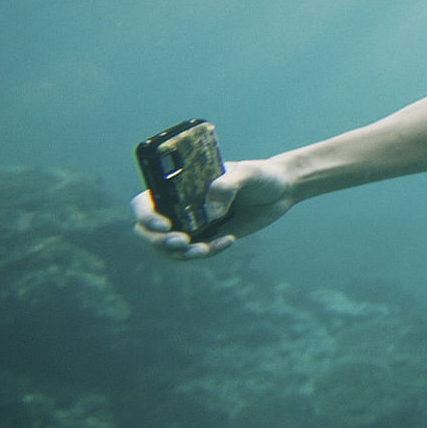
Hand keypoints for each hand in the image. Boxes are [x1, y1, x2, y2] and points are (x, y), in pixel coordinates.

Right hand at [132, 158, 295, 260]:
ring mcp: (193, 224)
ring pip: (169, 248)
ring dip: (180, 254)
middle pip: (148, 231)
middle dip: (158, 241)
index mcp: (179, 185)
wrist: (281, 189)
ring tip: (203, 250)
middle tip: (182, 242)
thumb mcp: (247, 173)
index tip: (164, 224)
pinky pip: (197, 252)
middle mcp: (180, 206)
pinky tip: (229, 239)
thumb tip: (210, 214)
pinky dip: (208, 251)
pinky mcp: (210, 237)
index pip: (144, 202)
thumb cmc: (260, 174)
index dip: (145, 216)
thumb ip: (227, 186)